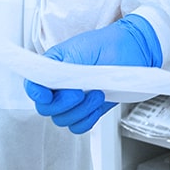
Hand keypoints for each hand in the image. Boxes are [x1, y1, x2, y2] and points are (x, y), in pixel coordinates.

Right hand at [25, 14, 161, 133]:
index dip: (36, 94)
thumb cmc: (111, 44)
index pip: (33, 86)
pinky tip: (97, 106)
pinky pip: (79, 126)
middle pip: (47, 108)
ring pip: (63, 119)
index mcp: (53, 66)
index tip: (48, 95)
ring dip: (80, 110)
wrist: (136, 51)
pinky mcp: (89, 110)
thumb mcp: (82, 49)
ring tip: (97, 93)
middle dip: (64, 103)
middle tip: (80, 92)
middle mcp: (61, 85)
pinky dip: (87, 119)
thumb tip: (50, 84)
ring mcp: (75, 99)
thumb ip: (62, 68)